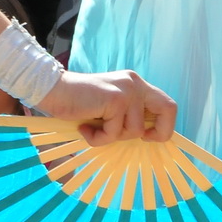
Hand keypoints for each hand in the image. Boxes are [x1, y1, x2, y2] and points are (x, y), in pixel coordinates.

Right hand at [39, 70, 176, 144]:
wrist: (52, 90)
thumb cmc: (78, 103)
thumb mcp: (110, 107)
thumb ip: (128, 114)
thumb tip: (146, 135)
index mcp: (135, 84)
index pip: (167, 105)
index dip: (162, 126)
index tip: (145, 136)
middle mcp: (134, 83)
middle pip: (169, 109)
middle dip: (159, 132)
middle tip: (142, 138)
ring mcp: (126, 90)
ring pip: (135, 131)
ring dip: (112, 137)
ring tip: (92, 128)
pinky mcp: (115, 99)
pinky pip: (115, 133)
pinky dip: (98, 138)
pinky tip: (84, 128)